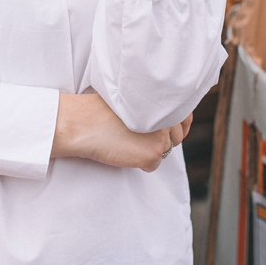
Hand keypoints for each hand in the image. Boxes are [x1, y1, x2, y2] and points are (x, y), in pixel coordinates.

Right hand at [53, 92, 192, 171]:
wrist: (81, 123)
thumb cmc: (98, 110)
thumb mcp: (129, 100)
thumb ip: (150, 107)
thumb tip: (167, 122)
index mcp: (159, 99)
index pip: (184, 117)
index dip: (178, 127)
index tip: (169, 132)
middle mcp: (165, 116)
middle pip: (175, 137)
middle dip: (160, 140)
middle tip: (138, 137)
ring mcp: (161, 136)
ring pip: (164, 151)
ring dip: (149, 151)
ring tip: (127, 142)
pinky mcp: (152, 153)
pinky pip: (154, 165)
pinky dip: (141, 163)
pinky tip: (125, 152)